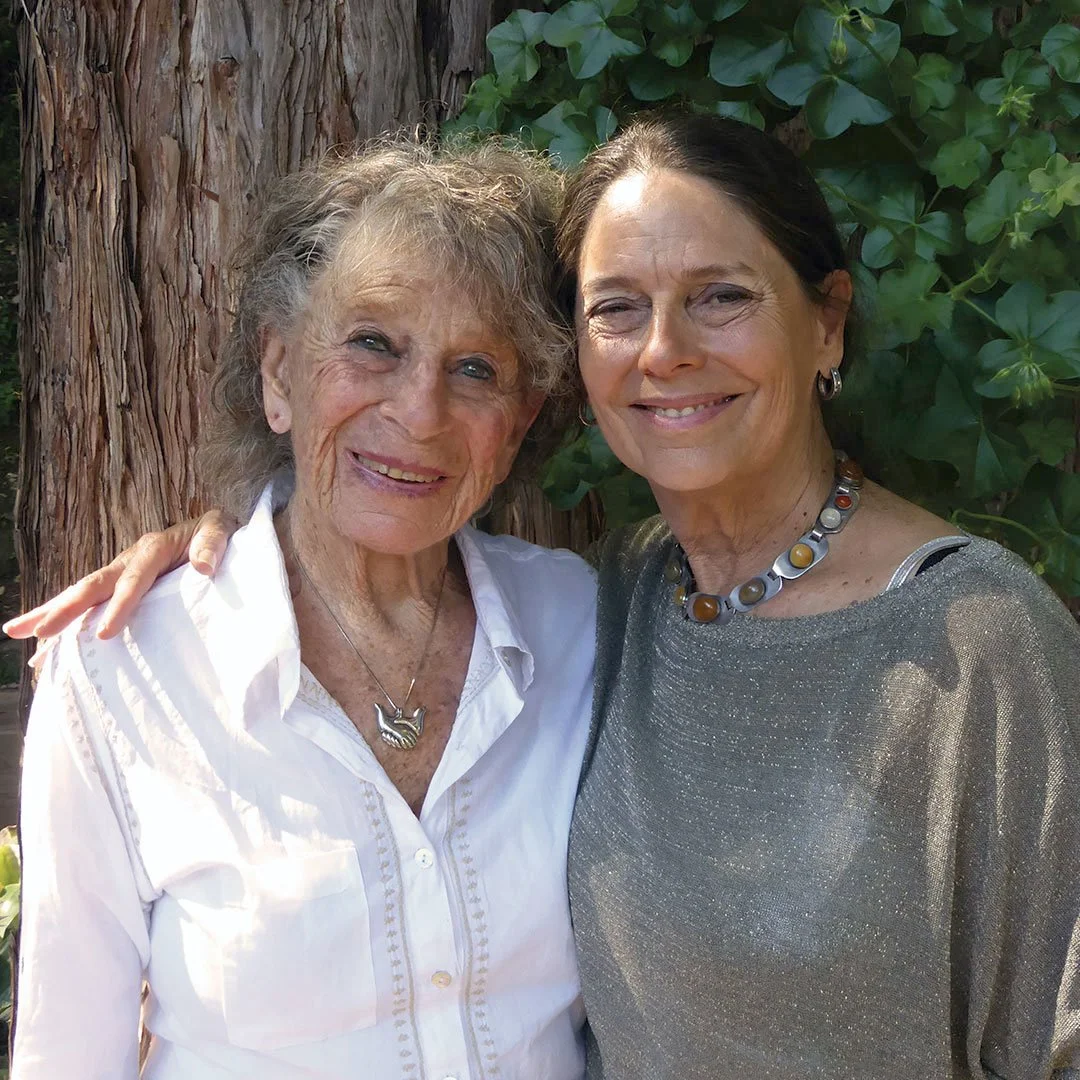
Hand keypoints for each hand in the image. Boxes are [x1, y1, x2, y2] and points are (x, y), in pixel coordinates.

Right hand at [3, 509, 238, 640]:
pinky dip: (67, 619)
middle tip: (36, 633)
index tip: (104, 633)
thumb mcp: (221, 528)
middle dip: (63, 609)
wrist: (216, 528)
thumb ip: (213, 543)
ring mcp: (122, 571)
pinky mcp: (122, 583)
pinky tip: (48, 645)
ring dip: (51, 613)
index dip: (119, 605)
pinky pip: (92, 602)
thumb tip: (203, 566)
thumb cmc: (219, 532)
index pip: (133, 580)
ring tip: (17, 634)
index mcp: (153, 549)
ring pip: (82, 593)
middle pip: (92, 585)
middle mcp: (130, 559)